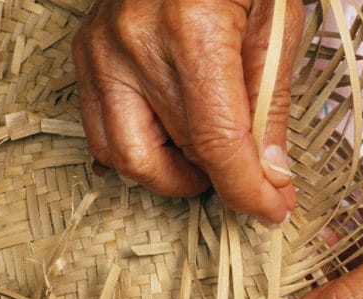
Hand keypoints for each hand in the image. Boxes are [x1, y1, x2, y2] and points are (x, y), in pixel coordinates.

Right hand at [72, 0, 302, 223]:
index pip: (214, 142)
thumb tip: (271, 173)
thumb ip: (270, 103)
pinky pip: (101, 132)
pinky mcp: (86, 55)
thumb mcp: (276, 25)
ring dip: (170, 173)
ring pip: (123, 157)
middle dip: (214, 182)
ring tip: (206, 154)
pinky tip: (170, 137)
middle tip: (245, 175)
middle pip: (168, 156)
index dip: (245, 189)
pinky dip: (138, 149)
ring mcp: (99, 51)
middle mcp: (131, 44)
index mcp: (191, 30)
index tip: (270, 209)